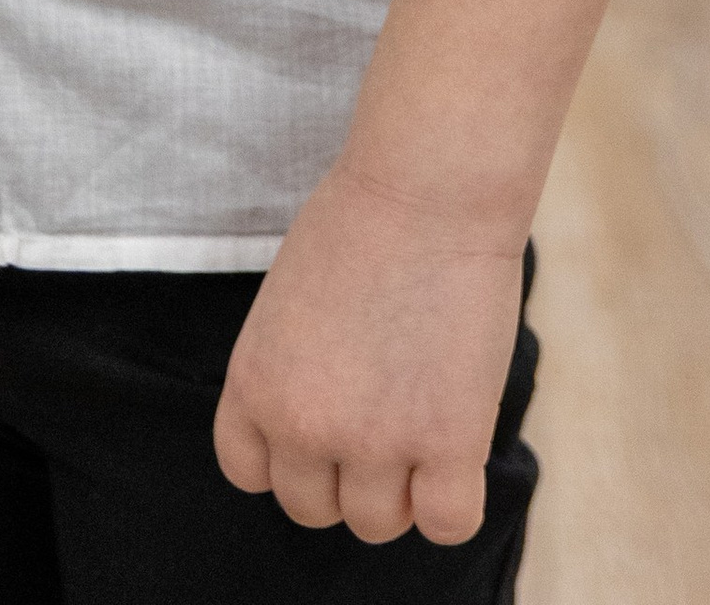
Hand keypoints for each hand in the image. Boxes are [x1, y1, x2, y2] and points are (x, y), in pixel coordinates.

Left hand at [213, 161, 524, 543]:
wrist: (428, 185)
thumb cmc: (364, 221)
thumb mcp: (287, 304)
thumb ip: (290, 373)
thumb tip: (320, 433)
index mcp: (254, 384)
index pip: (250, 473)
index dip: (291, 455)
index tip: (325, 424)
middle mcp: (302, 424)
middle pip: (313, 508)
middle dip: (346, 474)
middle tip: (384, 415)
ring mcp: (374, 440)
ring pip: (377, 523)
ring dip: (401, 487)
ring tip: (424, 416)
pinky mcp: (446, 443)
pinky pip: (446, 523)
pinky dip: (453, 501)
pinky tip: (459, 449)